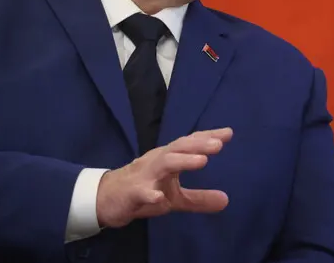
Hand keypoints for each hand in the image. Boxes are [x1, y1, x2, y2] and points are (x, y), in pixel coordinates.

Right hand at [96, 127, 232, 227]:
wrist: (105, 198)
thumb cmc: (143, 190)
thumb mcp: (174, 197)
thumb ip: (199, 198)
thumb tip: (226, 200)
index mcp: (168, 158)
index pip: (189, 144)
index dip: (207, 137)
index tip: (228, 133)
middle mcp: (157, 161)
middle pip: (179, 148)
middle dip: (199, 144)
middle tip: (218, 144)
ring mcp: (144, 175)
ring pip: (164, 163)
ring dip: (183, 160)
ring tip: (202, 162)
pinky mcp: (131, 192)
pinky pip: (141, 192)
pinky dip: (150, 194)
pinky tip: (160, 198)